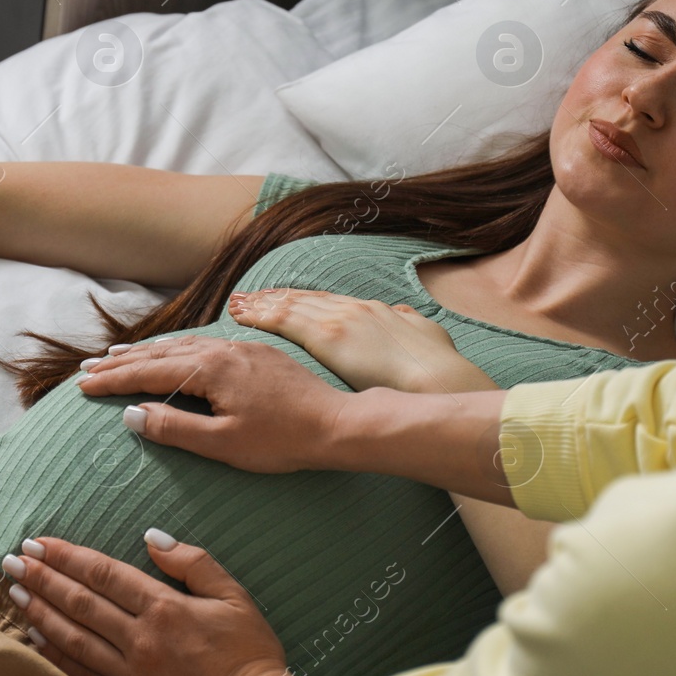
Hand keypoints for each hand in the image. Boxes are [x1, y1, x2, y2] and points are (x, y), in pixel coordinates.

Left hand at [2, 531, 312, 675]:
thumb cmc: (250, 653)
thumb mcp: (233, 595)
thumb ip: (192, 562)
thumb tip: (151, 536)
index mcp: (164, 607)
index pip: (104, 573)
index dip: (67, 556)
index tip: (39, 542)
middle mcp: (140, 638)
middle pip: (80, 602)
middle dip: (42, 578)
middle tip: (13, 561)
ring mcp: (131, 674)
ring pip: (74, 638)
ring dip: (40, 613)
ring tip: (15, 593)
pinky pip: (82, 675)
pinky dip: (55, 655)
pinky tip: (36, 639)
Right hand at [79, 335, 348, 471]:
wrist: (337, 424)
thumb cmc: (282, 440)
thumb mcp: (222, 443)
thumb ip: (174, 428)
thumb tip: (131, 414)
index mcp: (210, 369)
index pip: (148, 373)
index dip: (112, 380)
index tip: (81, 385)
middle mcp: (222, 350)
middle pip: (160, 354)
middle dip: (121, 362)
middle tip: (88, 368)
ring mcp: (242, 348)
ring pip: (182, 345)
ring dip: (148, 353)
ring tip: (119, 357)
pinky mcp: (258, 353)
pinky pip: (205, 344)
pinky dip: (178, 350)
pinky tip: (174, 355)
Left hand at [229, 288, 495, 393]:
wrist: (440, 379)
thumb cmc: (438, 370)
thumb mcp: (427, 336)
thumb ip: (410, 324)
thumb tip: (403, 314)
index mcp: (374, 311)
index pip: (328, 302)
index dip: (303, 300)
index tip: (282, 298)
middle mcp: (353, 309)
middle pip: (304, 300)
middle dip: (275, 298)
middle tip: (248, 296)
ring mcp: (339, 320)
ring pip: (289, 306)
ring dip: (260, 305)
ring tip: (235, 304)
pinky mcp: (328, 336)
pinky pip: (284, 322)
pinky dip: (260, 316)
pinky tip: (241, 315)